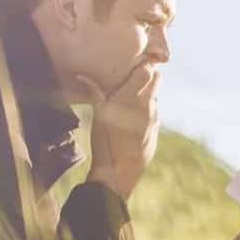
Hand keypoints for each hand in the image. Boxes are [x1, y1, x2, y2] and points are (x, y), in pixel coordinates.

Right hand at [77, 62, 159, 199]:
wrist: (119, 173)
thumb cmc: (105, 142)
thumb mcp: (97, 116)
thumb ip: (94, 93)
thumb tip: (82, 75)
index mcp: (133, 98)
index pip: (148, 70)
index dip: (143, 66)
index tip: (133, 66)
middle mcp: (148, 105)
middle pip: (157, 79)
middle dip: (148, 76)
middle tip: (133, 78)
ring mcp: (154, 119)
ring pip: (155, 97)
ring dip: (147, 94)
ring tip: (131, 98)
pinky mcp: (156, 131)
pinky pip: (154, 114)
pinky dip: (147, 111)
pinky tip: (134, 118)